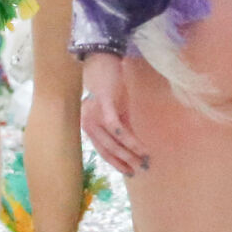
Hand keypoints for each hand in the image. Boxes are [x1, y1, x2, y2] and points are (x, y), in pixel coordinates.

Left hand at [80, 51, 149, 174]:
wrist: (103, 59)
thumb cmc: (110, 84)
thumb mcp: (116, 109)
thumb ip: (121, 125)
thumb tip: (133, 145)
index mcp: (88, 124)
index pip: (102, 149)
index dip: (117, 162)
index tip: (129, 171)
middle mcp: (87, 122)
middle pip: (107, 148)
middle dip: (125, 161)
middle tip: (140, 169)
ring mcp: (93, 114)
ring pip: (112, 141)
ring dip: (130, 153)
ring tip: (144, 159)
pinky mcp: (103, 105)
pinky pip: (116, 127)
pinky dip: (130, 140)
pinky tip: (140, 148)